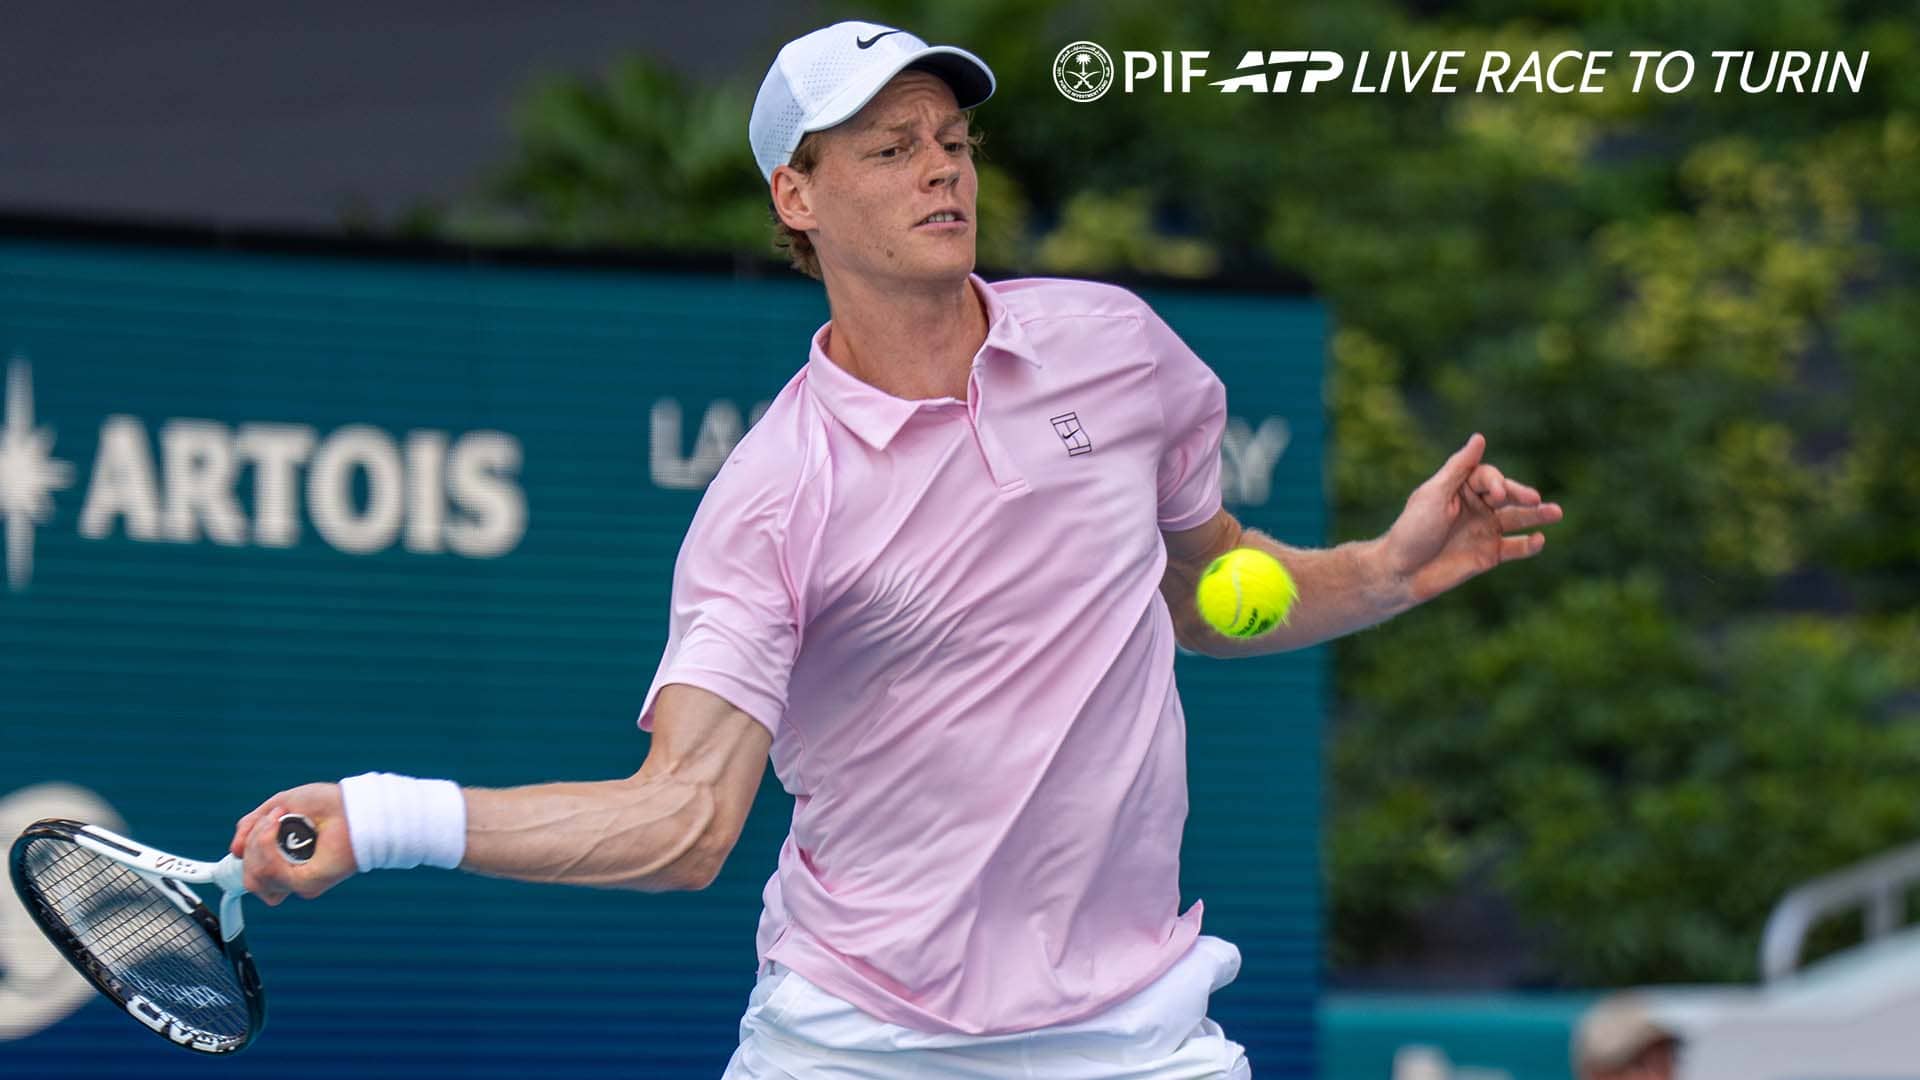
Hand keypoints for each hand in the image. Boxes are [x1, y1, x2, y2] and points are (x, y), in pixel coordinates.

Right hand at [228, 783, 357, 904]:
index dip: (244, 859)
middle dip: (251, 846)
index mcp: (287, 862)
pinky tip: (278, 824)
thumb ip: (252, 827)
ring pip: (255, 878)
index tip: (243, 844)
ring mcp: (299, 881)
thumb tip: (235, 850)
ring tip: (277, 819)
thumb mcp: (280, 806)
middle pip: (250, 879)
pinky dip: (266, 846)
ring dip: (258, 844)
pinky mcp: (308, 883)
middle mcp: (292, 876)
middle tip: (270, 821)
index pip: (253, 876)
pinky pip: (271, 873)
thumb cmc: (327, 803)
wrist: (351, 804)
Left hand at [1379, 433, 1562, 604]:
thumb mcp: (1434, 494)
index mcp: (1460, 488)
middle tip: (1535, 499)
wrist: (1402, 572)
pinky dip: (1529, 545)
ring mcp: (1485, 530)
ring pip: (1518, 519)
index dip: (1496, 483)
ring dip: (1537, 516)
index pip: (1488, 477)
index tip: (1495, 495)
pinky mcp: (1490, 555)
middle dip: (1522, 495)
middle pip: (1508, 495)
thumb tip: (1480, 436)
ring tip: (1556, 512)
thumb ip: (1459, 468)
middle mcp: (1476, 507)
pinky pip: (1516, 547)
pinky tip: (1539, 540)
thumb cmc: (1413, 530)